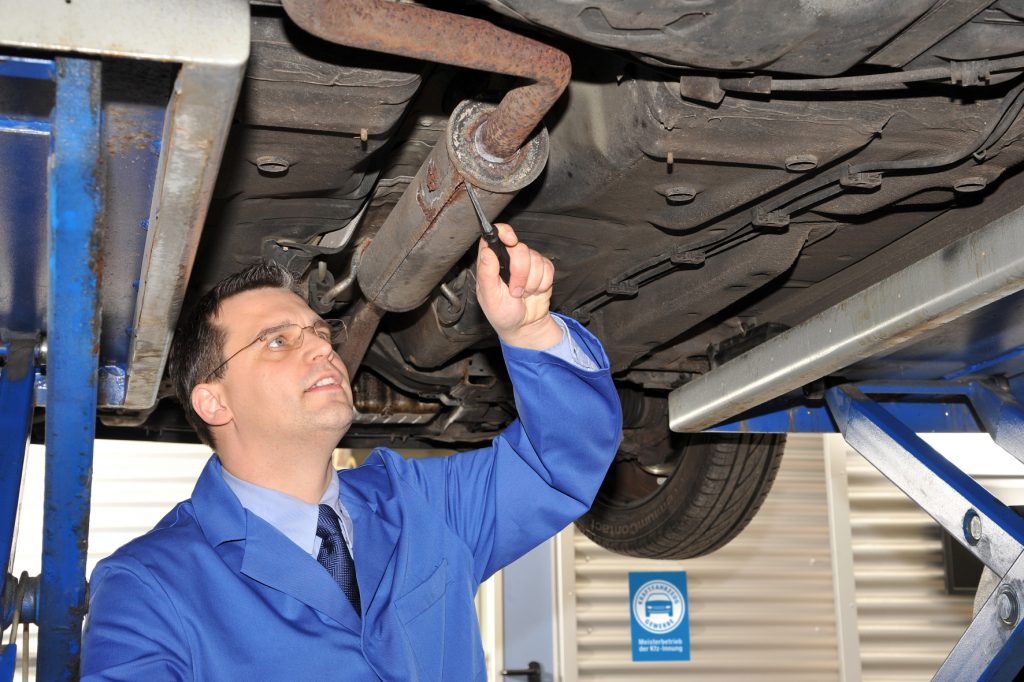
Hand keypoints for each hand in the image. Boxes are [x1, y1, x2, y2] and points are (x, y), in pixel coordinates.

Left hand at [476, 223, 562, 349]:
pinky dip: (543, 284)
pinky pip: (548, 268)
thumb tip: (487, 252)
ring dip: (531, 282)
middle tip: (515, 291)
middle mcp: (508, 258)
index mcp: (491, 262)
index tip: (511, 242)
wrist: (524, 326)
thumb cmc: (502, 314)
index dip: (504, 233)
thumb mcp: (490, 298)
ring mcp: (526, 263)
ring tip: (523, 294)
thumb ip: (487, 274)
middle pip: (520, 249)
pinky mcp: (542, 269)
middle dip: (521, 273)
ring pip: (536, 259)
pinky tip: (534, 292)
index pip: (495, 236)